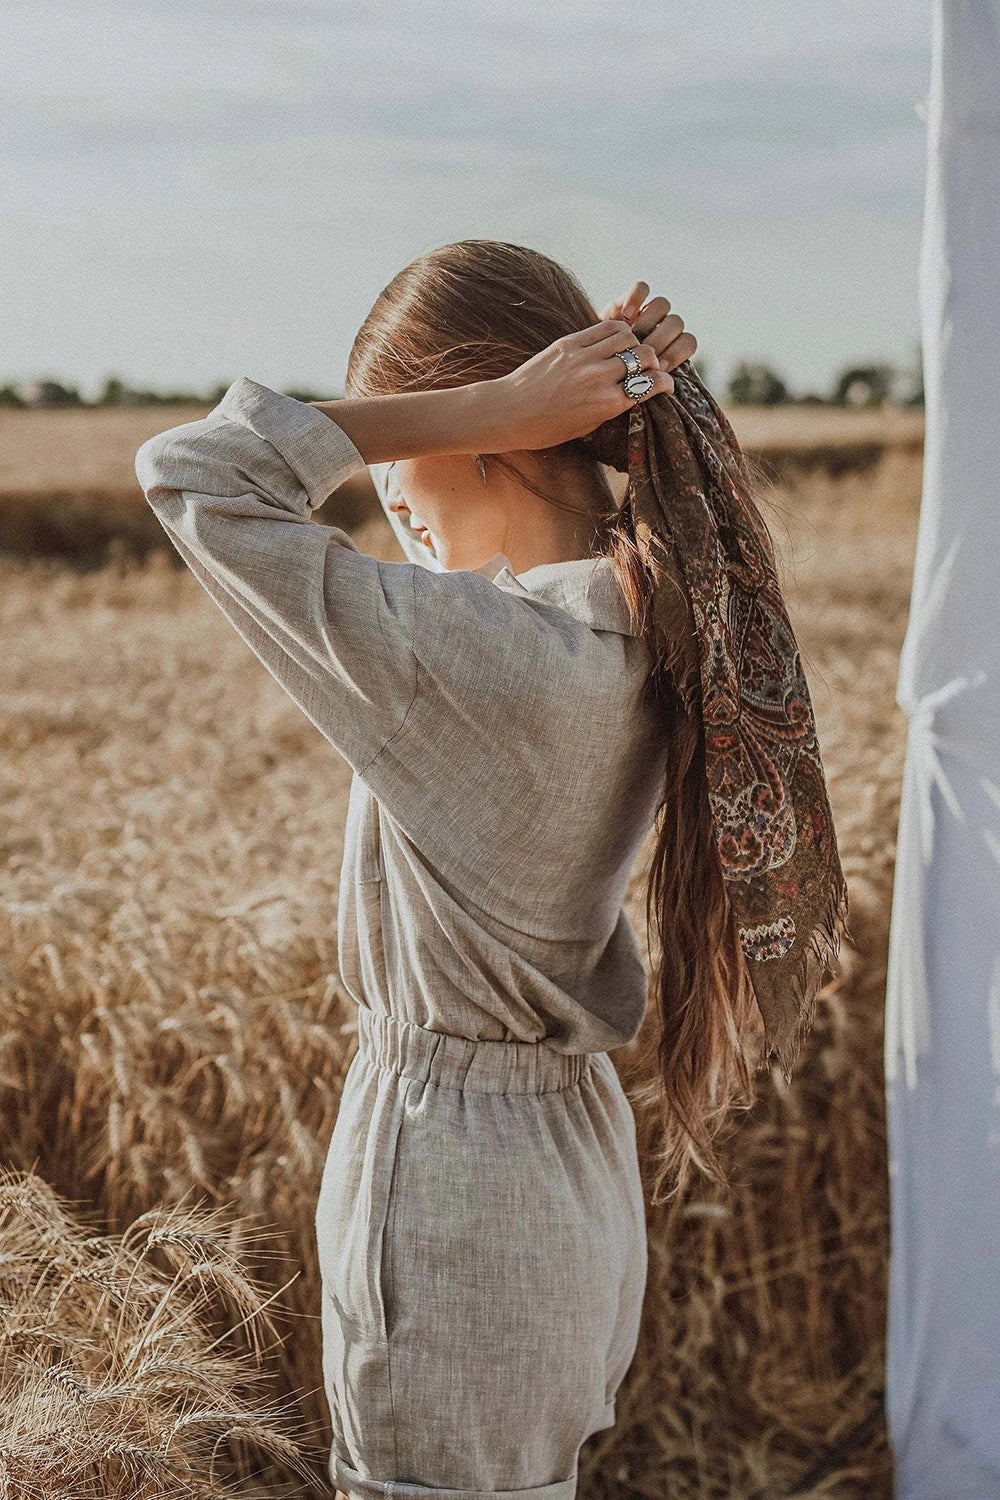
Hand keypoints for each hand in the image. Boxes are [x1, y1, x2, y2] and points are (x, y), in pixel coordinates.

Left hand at [494, 318, 675, 452]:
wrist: (509, 413)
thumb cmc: (547, 429)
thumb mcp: (587, 426)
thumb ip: (612, 407)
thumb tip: (634, 392)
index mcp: (607, 404)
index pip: (651, 385)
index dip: (665, 383)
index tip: (666, 384)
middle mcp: (599, 378)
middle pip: (644, 357)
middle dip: (653, 362)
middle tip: (649, 366)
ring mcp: (583, 358)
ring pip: (628, 337)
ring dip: (635, 344)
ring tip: (631, 352)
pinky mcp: (569, 343)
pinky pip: (605, 328)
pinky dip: (617, 332)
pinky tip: (615, 340)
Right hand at [600, 281, 697, 381]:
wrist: (583, 374)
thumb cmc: (607, 389)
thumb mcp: (630, 390)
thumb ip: (648, 386)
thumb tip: (662, 386)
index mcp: (669, 349)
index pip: (687, 342)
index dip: (677, 354)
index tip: (659, 368)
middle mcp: (659, 329)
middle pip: (675, 323)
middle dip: (662, 341)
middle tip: (646, 354)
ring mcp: (644, 313)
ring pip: (662, 305)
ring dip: (649, 322)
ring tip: (634, 335)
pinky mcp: (625, 302)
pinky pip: (641, 288)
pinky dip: (636, 299)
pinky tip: (627, 315)